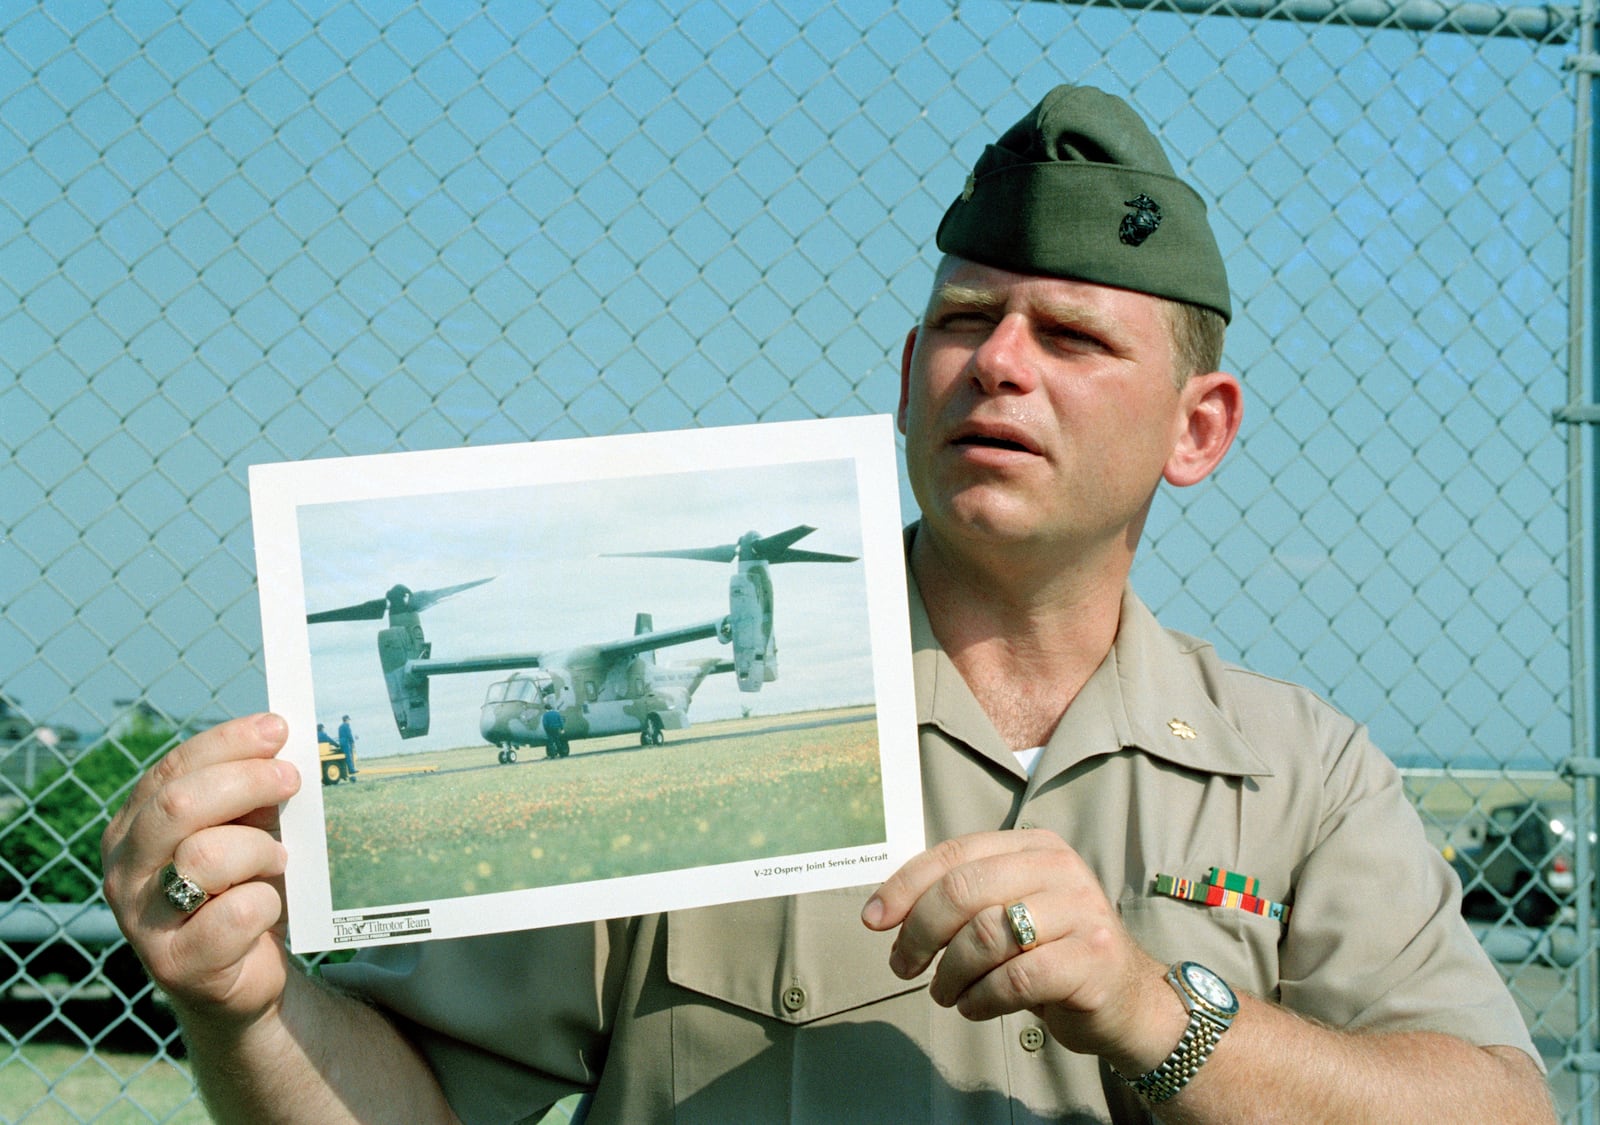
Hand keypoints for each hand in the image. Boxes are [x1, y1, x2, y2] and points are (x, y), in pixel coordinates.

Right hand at [101, 714, 301, 1028]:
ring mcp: (143, 921)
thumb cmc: (242, 888)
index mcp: (134, 827)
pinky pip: (236, 914)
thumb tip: (282, 742)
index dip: (228, 742)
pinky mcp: (177, 965)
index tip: (277, 729)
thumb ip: (249, 794)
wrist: (241, 976)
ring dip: (259, 851)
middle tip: (292, 780)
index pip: (174, 769)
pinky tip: (267, 909)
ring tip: (276, 861)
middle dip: (246, 781)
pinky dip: (266, 904)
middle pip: (178, 804)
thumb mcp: (242, 832)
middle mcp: (125, 871)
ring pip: (205, 856)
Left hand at [861, 829, 1178, 1070]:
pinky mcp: (1092, 959)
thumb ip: (961, 902)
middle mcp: (1059, 868)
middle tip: (903, 966)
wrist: (1128, 999)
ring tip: (944, 993)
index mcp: (1033, 846)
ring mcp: (1080, 910)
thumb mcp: (1008, 913)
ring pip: (984, 936)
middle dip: (919, 933)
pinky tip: (974, 1007)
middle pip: (963, 891)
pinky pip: (1013, 980)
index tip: (873, 920)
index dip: (905, 887)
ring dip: (949, 974)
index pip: (954, 854)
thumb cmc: (1052, 954)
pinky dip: (980, 999)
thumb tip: (884, 913)